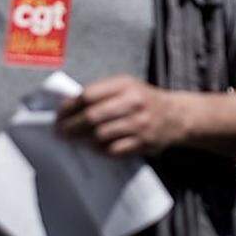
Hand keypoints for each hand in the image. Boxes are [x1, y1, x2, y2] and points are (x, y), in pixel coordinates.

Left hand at [58, 76, 185, 156]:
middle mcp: (133, 102)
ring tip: (75, 141)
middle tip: (61, 133)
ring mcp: (140, 124)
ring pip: (101, 135)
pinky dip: (100, 150)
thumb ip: (101, 93)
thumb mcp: (126, 87)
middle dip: (71, 127)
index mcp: (125, 85)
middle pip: (92, 117)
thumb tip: (68, 106)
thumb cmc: (143, 100)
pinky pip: (114, 150)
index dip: (70, 107)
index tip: (59, 115)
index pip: (89, 95)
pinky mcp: (144, 142)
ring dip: (83, 140)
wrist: (176, 115)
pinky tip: (93, 148)